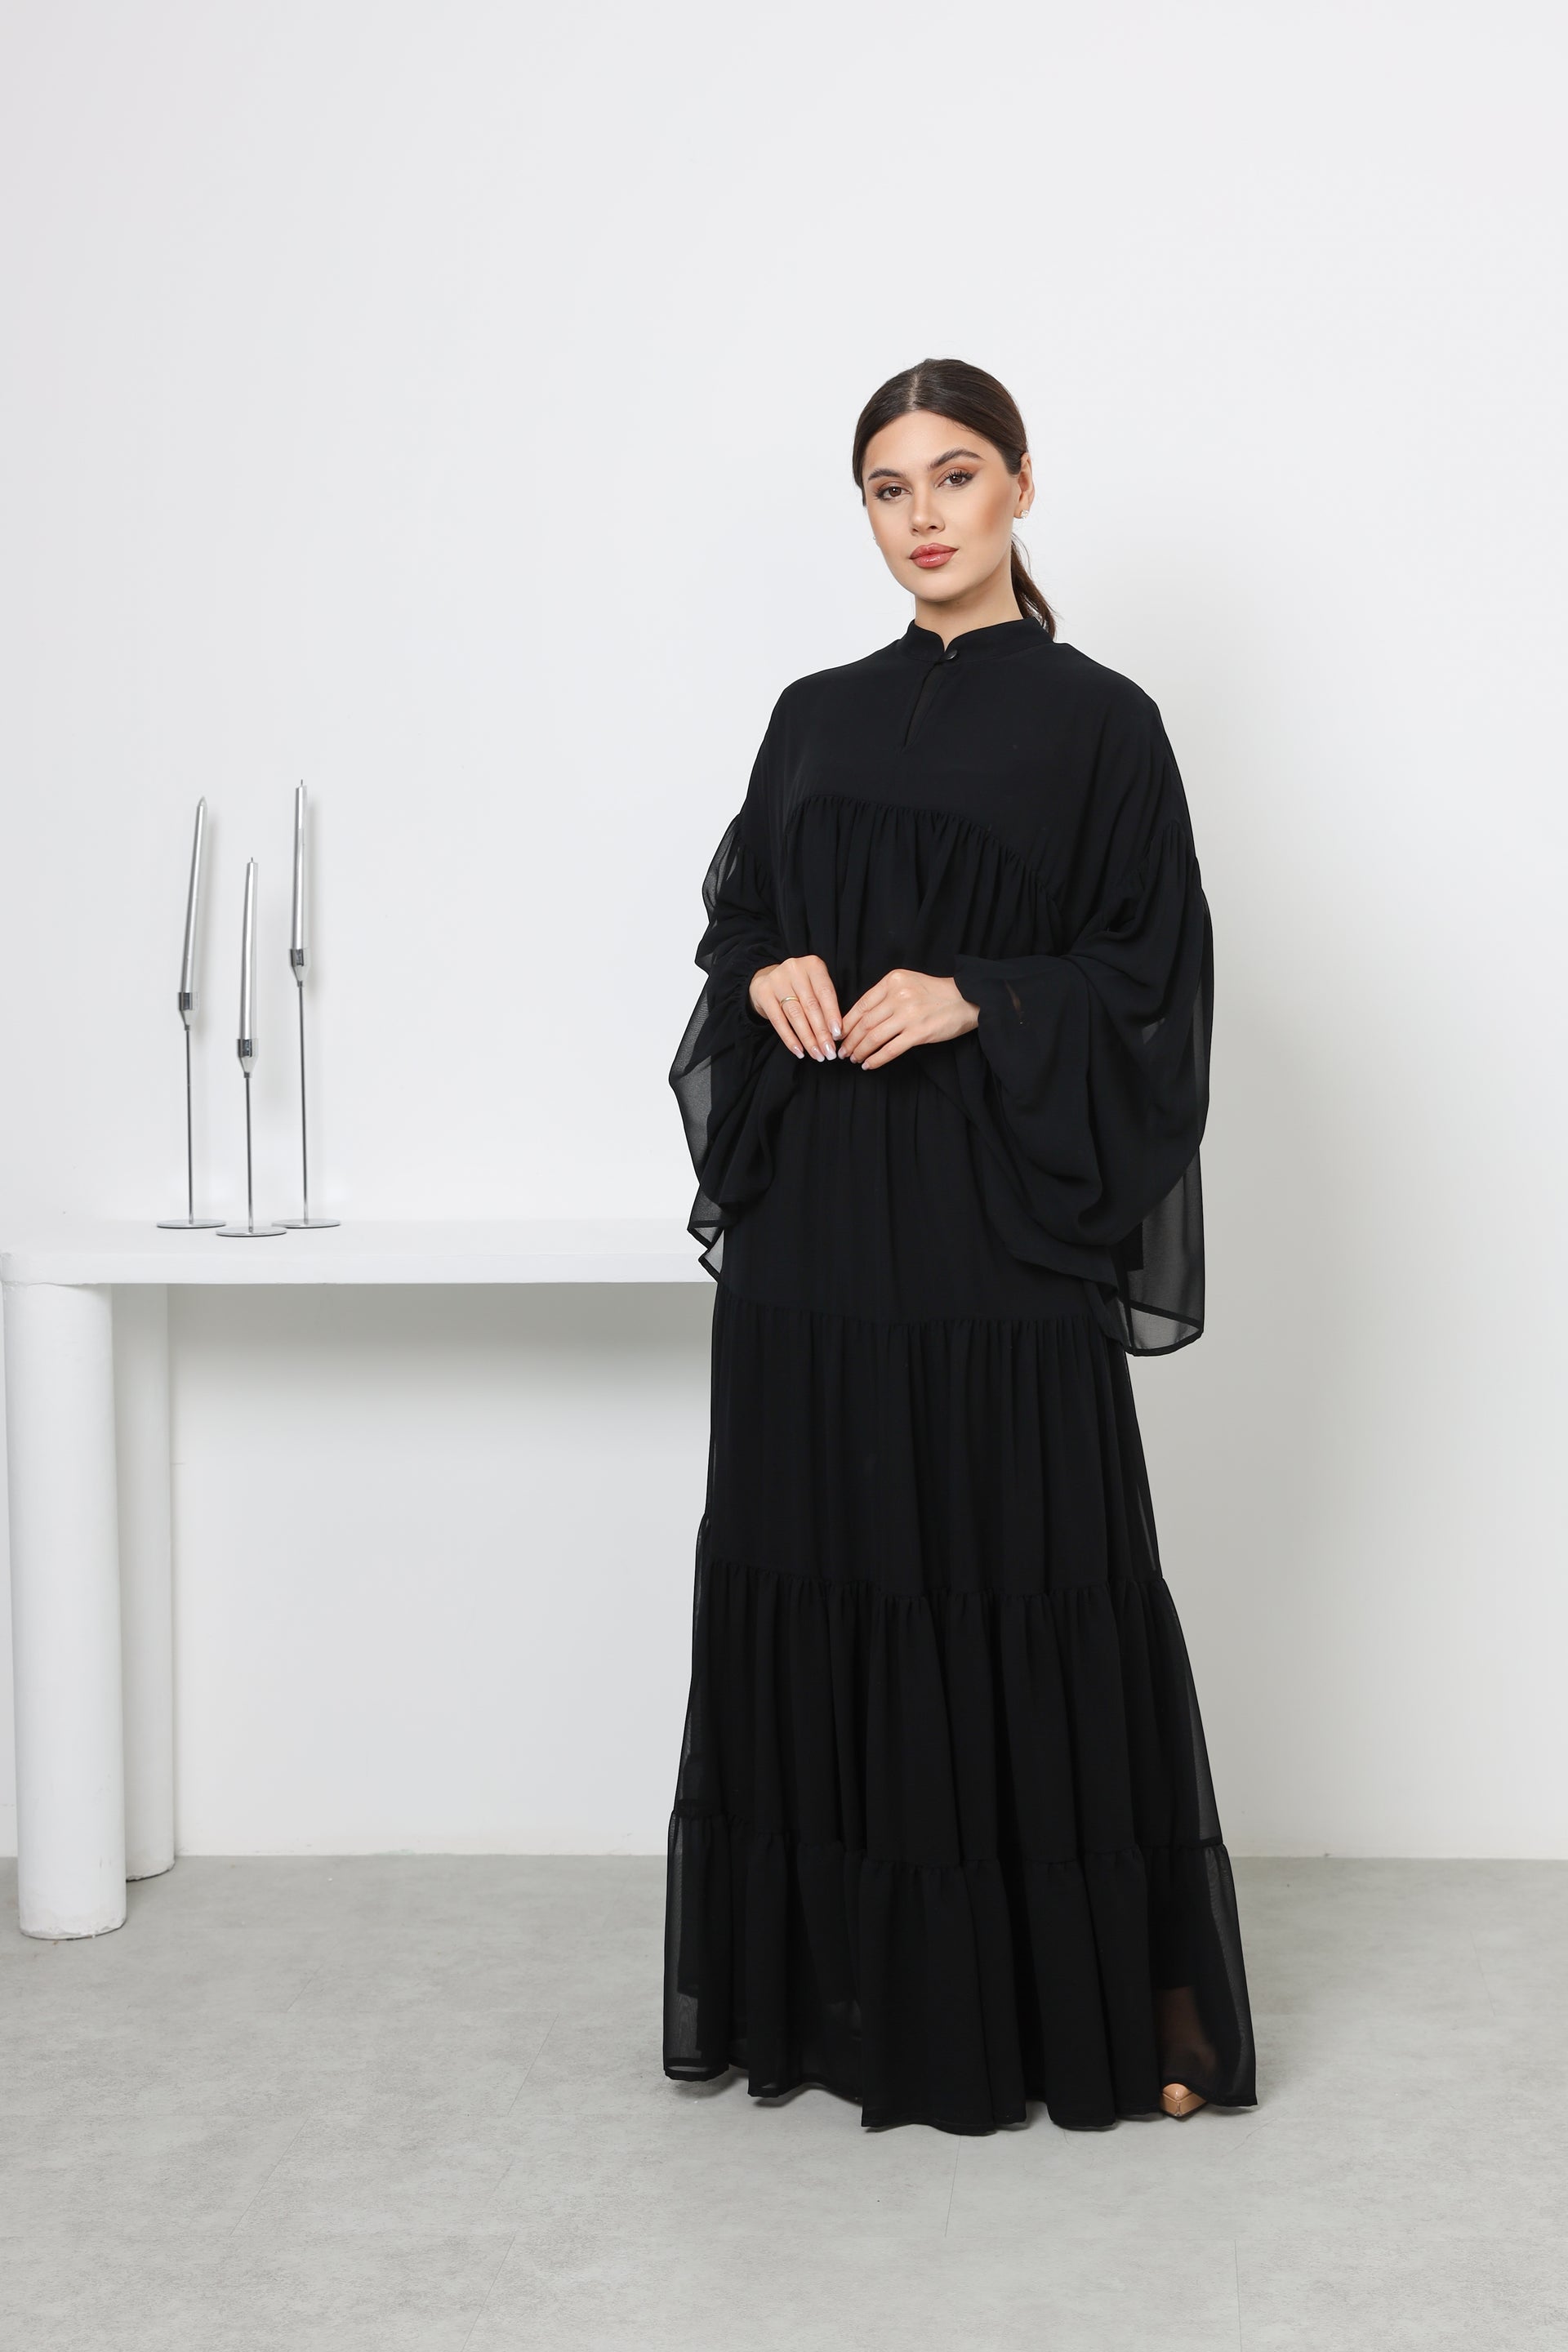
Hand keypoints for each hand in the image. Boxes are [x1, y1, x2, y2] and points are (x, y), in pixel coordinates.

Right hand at [749, 954, 843, 1060]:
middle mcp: (794, 969)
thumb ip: (826, 1005)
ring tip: (817, 1054)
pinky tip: (799, 1051)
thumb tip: (835, 1034)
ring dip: (807, 1038)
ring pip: (795, 1015)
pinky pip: (778, 1020)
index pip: (825, 992)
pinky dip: (790, 1038)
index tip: (838, 1035)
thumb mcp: (816, 987)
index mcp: (813, 965)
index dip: (832, 1014)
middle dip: (821, 1032)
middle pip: (810, 1006)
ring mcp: (777, 980)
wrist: (769, 979)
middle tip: (829, 1052)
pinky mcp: (763, 993)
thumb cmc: (801, 987)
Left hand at [839, 970, 978, 1068]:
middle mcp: (898, 995)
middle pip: (865, 1022)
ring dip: (860, 1051)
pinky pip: (890, 1049)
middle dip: (849, 1040)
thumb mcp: (908, 983)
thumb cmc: (936, 993)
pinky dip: (876, 1059)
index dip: (846, 1023)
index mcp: (892, 980)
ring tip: (853, 1059)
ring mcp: (908, 1014)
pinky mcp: (919, 1033)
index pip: (861, 1004)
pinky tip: (868, 1065)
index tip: (838, 1034)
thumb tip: (860, 1018)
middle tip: (842, 1052)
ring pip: (873, 1037)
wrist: (967, 999)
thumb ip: (885, 995)